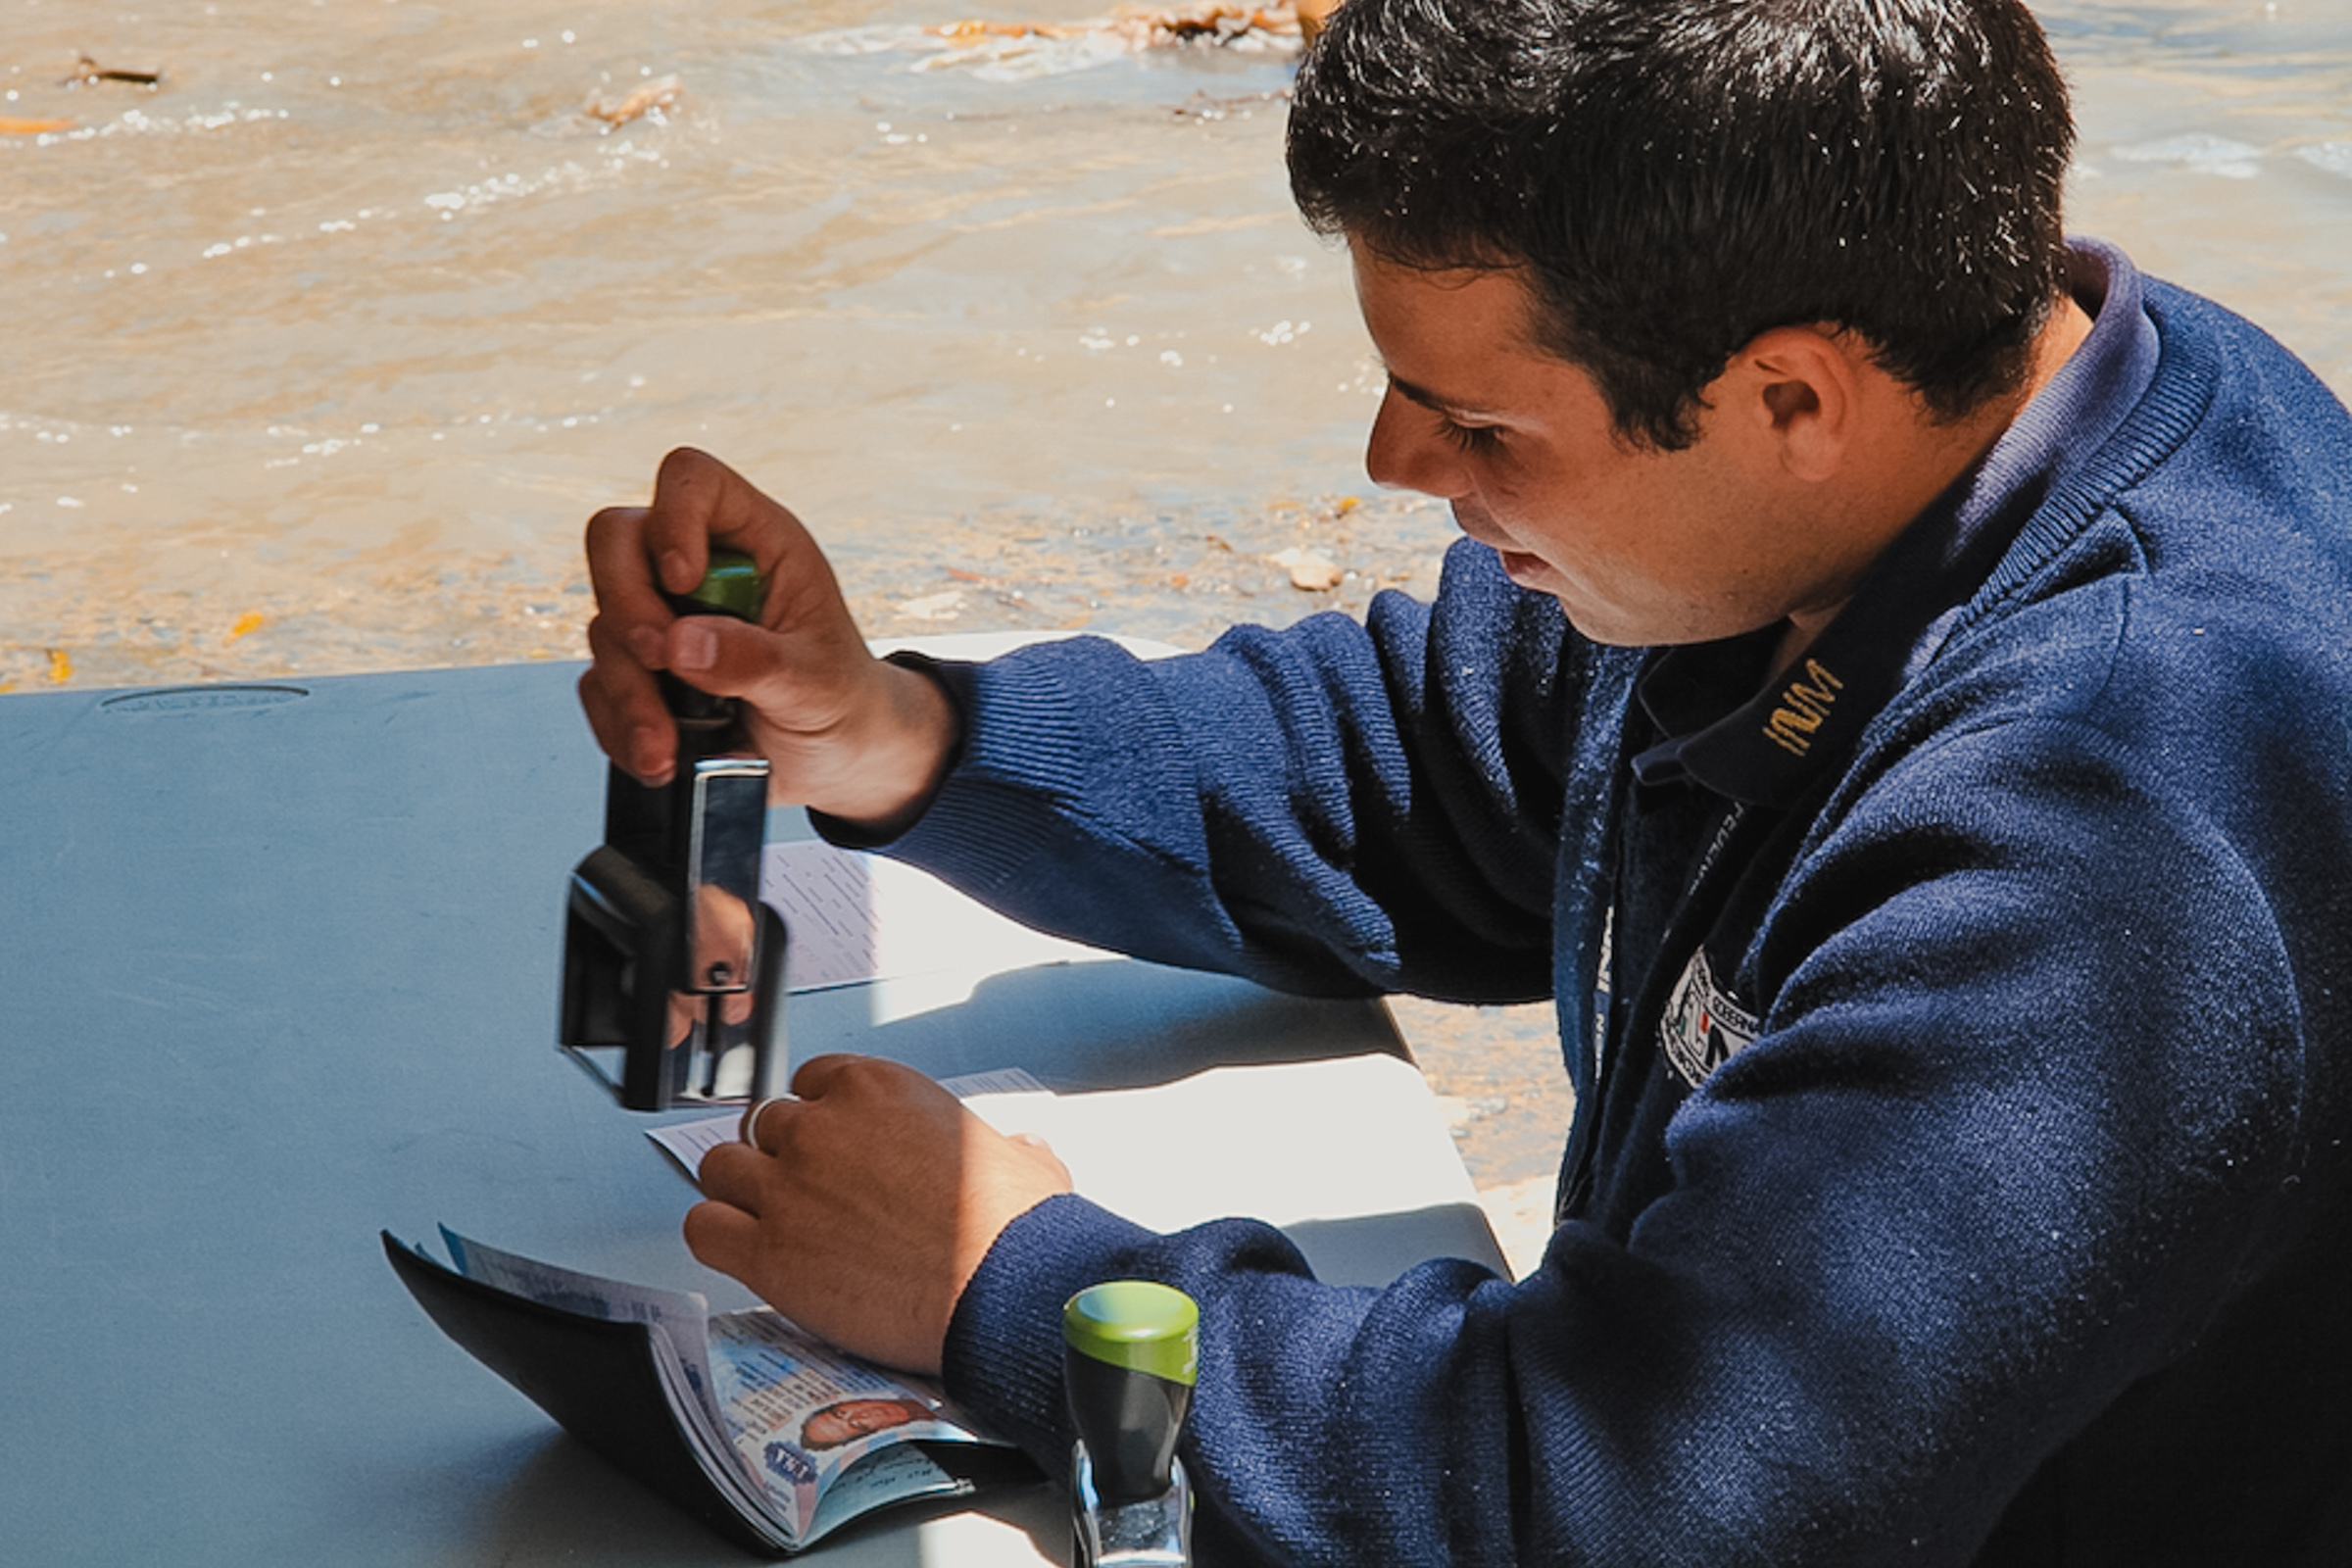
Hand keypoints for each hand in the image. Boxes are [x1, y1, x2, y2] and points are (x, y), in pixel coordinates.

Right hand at [579, 447, 959, 829]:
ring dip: (630, 691)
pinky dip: (620, 727)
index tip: (684, 580)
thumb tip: (680, 645)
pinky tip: (661, 757)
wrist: (837, 762)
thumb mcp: (817, 683)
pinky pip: (599, 687)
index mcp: (756, 542)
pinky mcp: (642, 673)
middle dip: (626, 602)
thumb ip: (756, 660)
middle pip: (617, 539)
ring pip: (605, 625)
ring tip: (668, 747)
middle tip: (659, 658)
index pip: (693, 481)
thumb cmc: (843, 701)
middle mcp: (699, 569)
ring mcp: (663, 619)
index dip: (673, 516)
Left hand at [688, 1055, 1073, 1374]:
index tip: (834, 1144)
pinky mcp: (767, 1252)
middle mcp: (824, 1128)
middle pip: (766, 1124)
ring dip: (741, 1190)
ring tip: (769, 1219)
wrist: (1000, 1290)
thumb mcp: (1024, 1161)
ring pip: (721, 1167)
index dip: (821, 1115)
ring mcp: (789, 1188)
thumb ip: (1009, 1148)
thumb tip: (1023, 1153)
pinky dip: (718, 1237)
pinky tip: (743, 1249)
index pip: (813, 1080)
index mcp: (878, 1090)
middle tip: (809, 1191)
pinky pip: (705, 1229)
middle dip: (784, 1156)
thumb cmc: (1012, 1229)